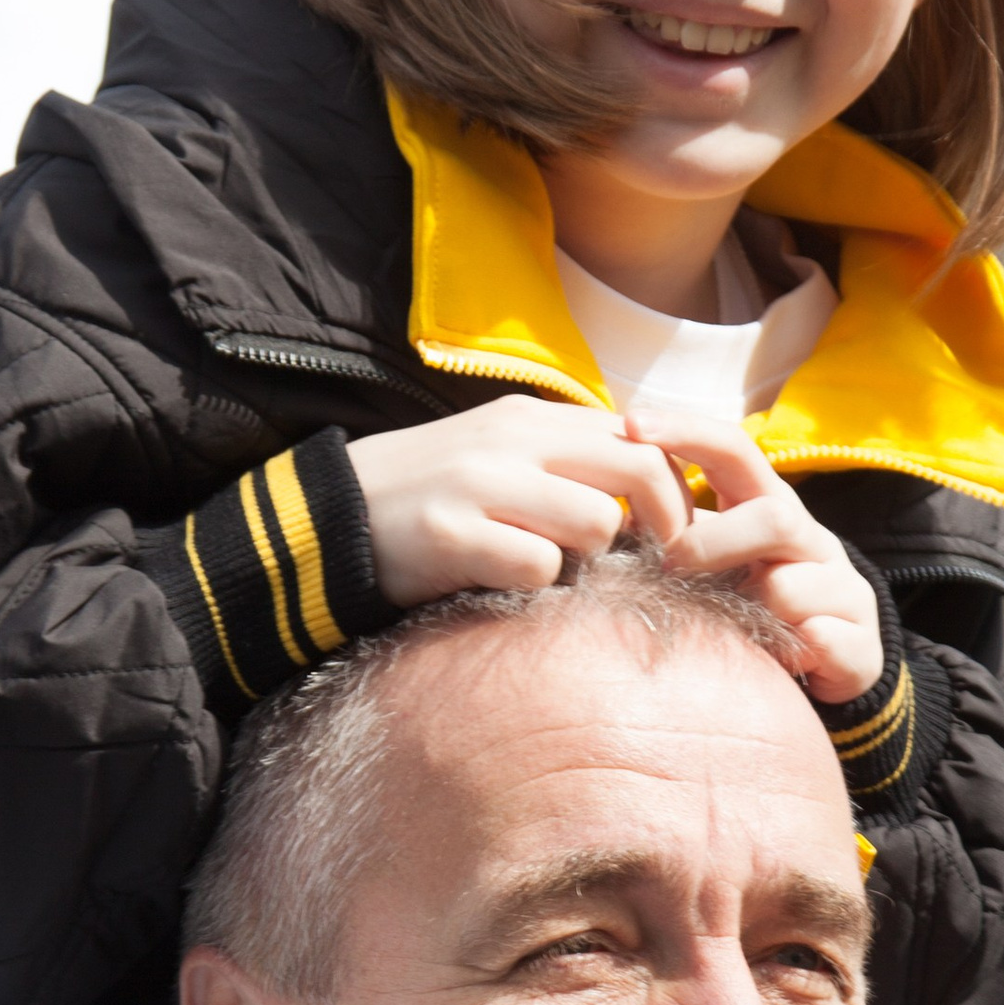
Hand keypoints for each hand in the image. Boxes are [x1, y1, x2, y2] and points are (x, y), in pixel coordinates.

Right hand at [349, 403, 691, 606]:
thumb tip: (653, 489)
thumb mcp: (500, 456)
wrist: (329, 518)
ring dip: (590, 558)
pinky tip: (504, 585)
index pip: (643, 436)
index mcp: (532, 418)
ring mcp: (480, 484)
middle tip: (657, 563)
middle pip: (640, 468)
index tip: (672, 531)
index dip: (674, 488)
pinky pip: (539, 568)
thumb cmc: (430, 498)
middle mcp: (513, 439)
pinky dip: (536, 587)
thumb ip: (567, 462)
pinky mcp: (451, 534)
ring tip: (553, 568)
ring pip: (597, 520)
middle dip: (665, 523)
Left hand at [645, 426, 884, 705]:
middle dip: (715, 544)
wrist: (830, 673)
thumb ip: (673, 542)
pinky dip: (792, 652)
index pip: (734, 449)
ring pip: (791, 585)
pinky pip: (821, 639)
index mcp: (766, 508)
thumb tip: (601, 523)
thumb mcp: (712, 571)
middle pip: (775, 515)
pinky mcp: (859, 641)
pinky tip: (781, 664)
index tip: (633, 424)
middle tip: (671, 571)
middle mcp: (809, 539)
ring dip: (752, 610)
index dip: (686, 431)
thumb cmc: (751, 613)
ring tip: (737, 631)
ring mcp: (841, 588)